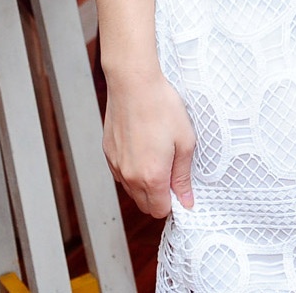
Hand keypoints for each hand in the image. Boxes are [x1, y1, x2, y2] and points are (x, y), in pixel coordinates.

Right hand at [102, 72, 196, 217]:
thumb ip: (183, 176)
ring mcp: (116, 166)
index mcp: (151, 177)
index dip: (173, 202)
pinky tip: (143, 147)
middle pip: (144, 205)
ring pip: (132, 190)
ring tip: (158, 154)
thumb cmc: (162, 108)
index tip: (180, 187)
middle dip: (159, 196)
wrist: (134, 84)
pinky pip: (122, 174)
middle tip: (172, 168)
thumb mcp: (185, 141)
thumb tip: (186, 201)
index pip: (160, 210)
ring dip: (145, 183)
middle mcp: (130, 177)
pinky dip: (133, 170)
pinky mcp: (108, 154)